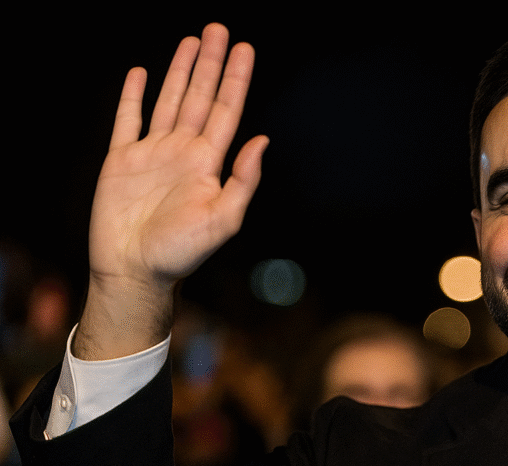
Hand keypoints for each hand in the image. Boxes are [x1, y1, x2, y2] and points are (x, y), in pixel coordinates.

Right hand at [77, 23, 267, 358]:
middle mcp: (182, 153)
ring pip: (169, 101)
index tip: (245, 50)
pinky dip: (132, 97)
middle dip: (210, 64)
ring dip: (180, 72)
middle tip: (219, 30)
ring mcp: (152, 154)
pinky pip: (128, 120)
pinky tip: (140, 74)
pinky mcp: (121, 161)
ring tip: (191, 41)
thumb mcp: (222, 219)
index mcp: (208, 164)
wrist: (135, 271)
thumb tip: (263, 140)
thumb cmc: (181, 253)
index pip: (227, 112)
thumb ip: (244, 180)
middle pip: (200, 98)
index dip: (236, 80)